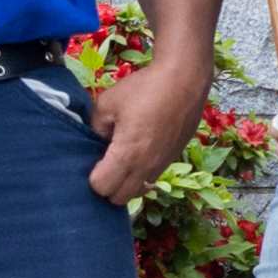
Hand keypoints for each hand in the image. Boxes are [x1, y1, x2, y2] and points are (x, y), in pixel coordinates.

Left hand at [85, 53, 212, 204]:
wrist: (185, 78)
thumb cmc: (144, 88)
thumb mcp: (107, 103)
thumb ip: (95, 127)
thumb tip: (98, 140)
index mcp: (127, 154)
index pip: (101, 187)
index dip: (92, 177)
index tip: (92, 161)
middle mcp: (146, 166)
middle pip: (119, 198)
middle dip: (108, 186)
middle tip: (104, 164)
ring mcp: (162, 164)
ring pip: (138, 191)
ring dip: (126, 183)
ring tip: (122, 160)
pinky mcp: (174, 157)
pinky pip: (152, 177)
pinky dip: (142, 173)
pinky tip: (141, 150)